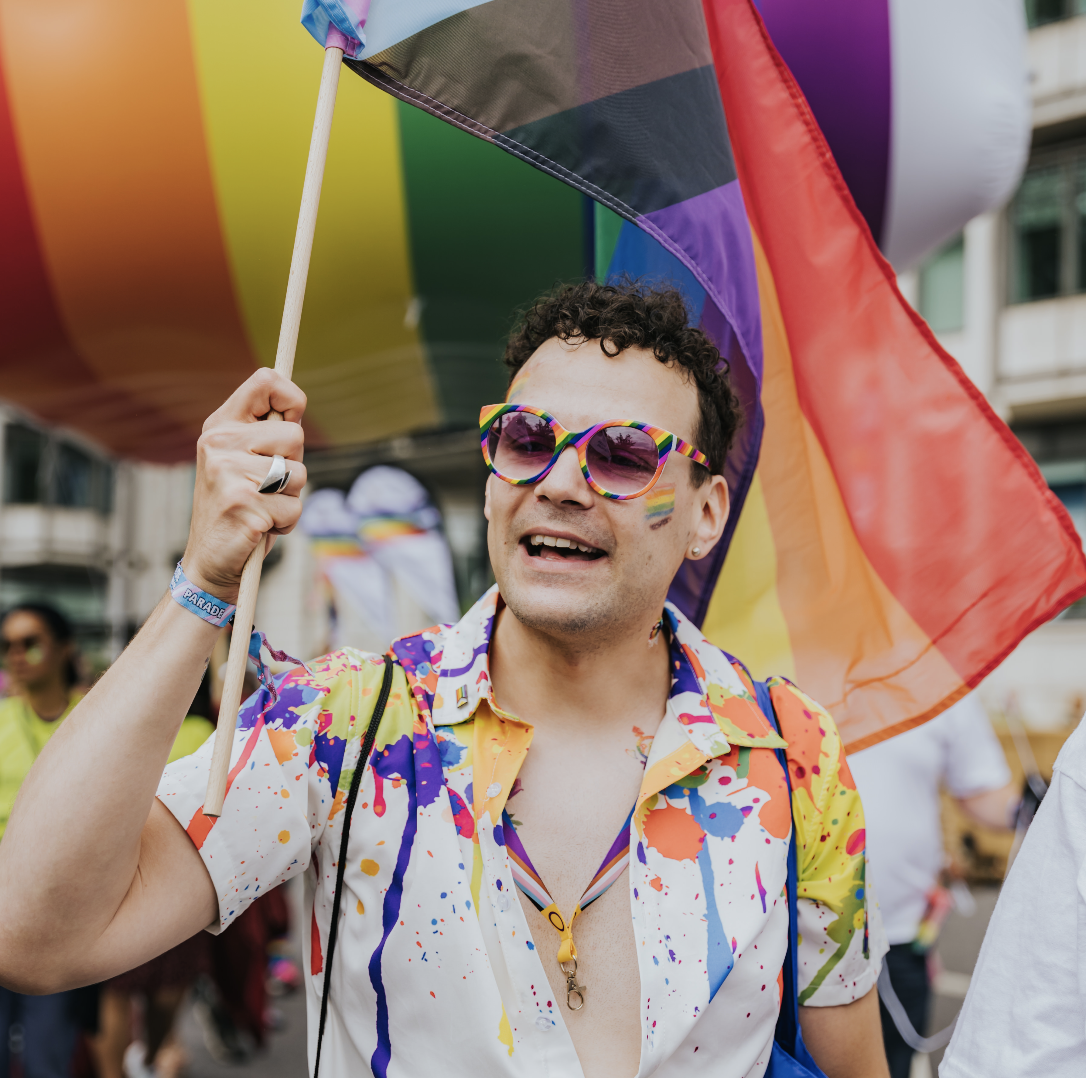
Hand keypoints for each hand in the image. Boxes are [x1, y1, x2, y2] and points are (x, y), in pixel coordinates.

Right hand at [183, 369, 307, 601]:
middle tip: (266, 487)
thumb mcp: (246, 462)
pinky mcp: (243, 503)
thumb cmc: (239, 509)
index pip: (265, 381)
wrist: (209, 562)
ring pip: (299, 474)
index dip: (292, 399)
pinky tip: (260, 527)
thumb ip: (268, 434)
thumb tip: (297, 405)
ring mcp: (228, 473)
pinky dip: (286, 523)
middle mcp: (219, 443)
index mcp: (220, 427)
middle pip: (295, 435)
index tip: (292, 420)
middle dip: (293, 466)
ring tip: (262, 508)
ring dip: (289, 499)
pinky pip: (294, 508)